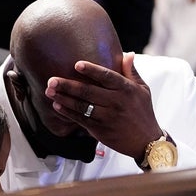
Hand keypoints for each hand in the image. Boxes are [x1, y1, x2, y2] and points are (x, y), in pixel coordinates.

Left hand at [45, 52, 161, 157]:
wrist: (146, 141)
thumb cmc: (143, 112)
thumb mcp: (143, 89)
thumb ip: (131, 71)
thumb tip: (127, 53)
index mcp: (126, 89)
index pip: (107, 77)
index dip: (92, 70)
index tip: (77, 64)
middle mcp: (116, 102)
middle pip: (88, 91)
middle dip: (67, 85)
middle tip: (51, 80)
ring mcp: (107, 117)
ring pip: (81, 106)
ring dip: (63, 98)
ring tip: (49, 91)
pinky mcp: (100, 130)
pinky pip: (80, 120)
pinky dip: (67, 113)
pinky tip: (57, 106)